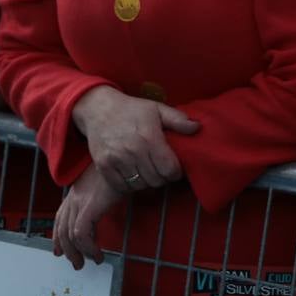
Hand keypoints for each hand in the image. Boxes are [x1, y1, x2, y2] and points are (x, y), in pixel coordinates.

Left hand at [52, 163, 123, 270]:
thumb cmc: (119, 170)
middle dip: (67, 250)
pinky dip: (88, 248)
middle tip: (76, 263)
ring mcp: (79, 201)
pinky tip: (98, 254)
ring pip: (70, 235)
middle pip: (62, 228)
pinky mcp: (88, 207)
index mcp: (77, 191)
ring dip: (78, 253)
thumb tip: (102, 208)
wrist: (123, 159)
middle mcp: (74, 197)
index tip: (59, 251)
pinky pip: (81, 234)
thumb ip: (99, 196)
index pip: (60, 217)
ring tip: (87, 262)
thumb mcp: (106, 184)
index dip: (57, 236)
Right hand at [71, 86, 199, 192]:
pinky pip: (122, 186)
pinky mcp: (104, 166)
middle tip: (160, 170)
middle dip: (162, 178)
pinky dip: (130, 184)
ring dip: (147, 181)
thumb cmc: (131, 109)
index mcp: (149, 137)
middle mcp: (133, 150)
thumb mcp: (156, 109)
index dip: (175, 172)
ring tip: (147, 171)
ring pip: (140, 185)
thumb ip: (177, 119)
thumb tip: (197, 127)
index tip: (174, 168)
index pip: (169, 169)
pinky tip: (133, 174)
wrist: (98, 109)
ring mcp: (117, 160)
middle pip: (156, 180)